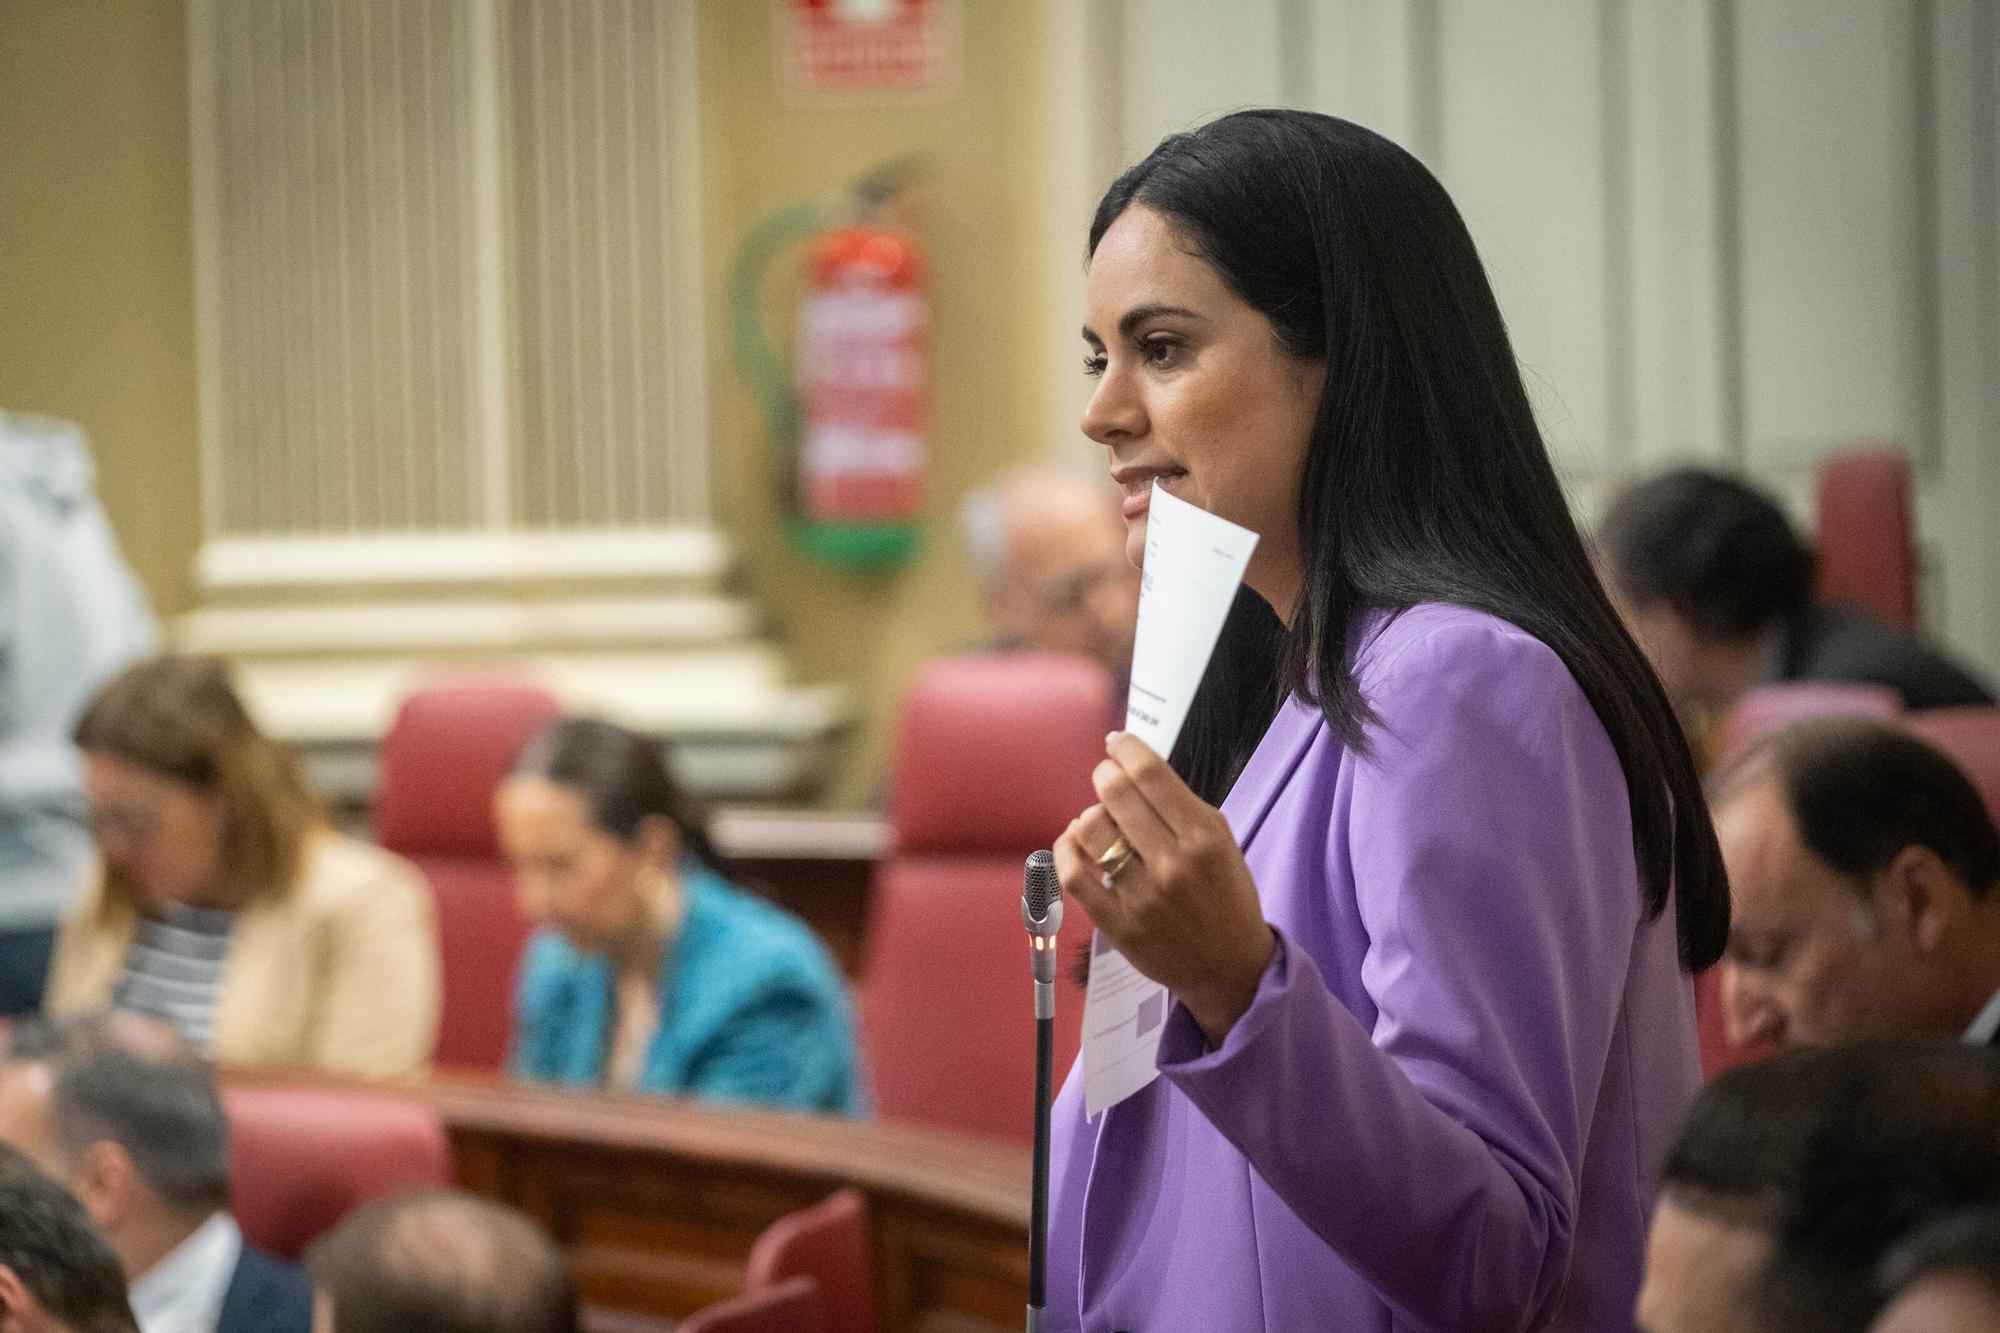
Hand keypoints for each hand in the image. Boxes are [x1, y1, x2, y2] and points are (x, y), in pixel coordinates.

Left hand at [1055, 732, 1275, 1042]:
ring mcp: (1142, 896)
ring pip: (1090, 829)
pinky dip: (1066, 849)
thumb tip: (1132, 765)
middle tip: (1107, 778)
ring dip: (1090, 815)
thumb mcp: (1221, 841)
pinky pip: (1074, 875)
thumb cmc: (1225, 896)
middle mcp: (1173, 863)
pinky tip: (1075, 842)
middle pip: (1115, 793)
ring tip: (1100, 820)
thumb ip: (1180, 805)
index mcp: (1204, 836)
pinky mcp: (1118, 925)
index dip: (1125, 747)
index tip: (1117, 742)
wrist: (1229, 967)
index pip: (1151, 773)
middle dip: (1105, 775)